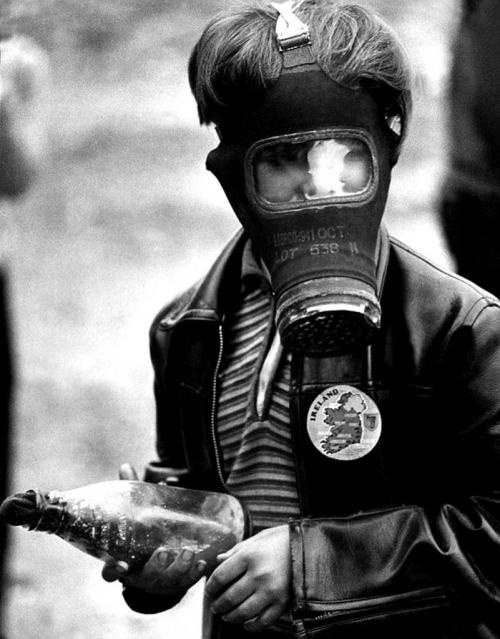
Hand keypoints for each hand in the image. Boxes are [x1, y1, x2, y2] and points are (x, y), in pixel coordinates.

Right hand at [101, 463, 206, 594]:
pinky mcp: (175, 586)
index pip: (110, 572)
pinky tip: (203, 562)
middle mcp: (138, 577)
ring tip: (188, 552)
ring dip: (179, 568)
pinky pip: (186, 584)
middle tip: (164, 552)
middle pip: (145, 577)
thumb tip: (125, 466)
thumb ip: (131, 496)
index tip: (121, 565)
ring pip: (168, 582)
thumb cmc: (138, 538)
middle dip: (156, 566)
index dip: (113, 570)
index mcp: (122, 563)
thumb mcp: (133, 519)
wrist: (153, 568)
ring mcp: (157, 584)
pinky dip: (194, 574)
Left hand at [205, 525, 290, 631]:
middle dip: (218, 605)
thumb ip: (235, 551)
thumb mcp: (255, 540)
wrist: (308, 546)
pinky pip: (262, 621)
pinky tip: (245, 623)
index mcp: (249, 556)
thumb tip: (218, 560)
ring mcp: (271, 591)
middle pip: (229, 597)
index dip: (211, 586)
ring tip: (226, 616)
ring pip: (243, 613)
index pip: (221, 576)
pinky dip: (251, 626)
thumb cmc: (279, 540)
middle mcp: (259, 574)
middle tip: (215, 606)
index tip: (209, 590)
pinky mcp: (282, 603)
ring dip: (230, 617)